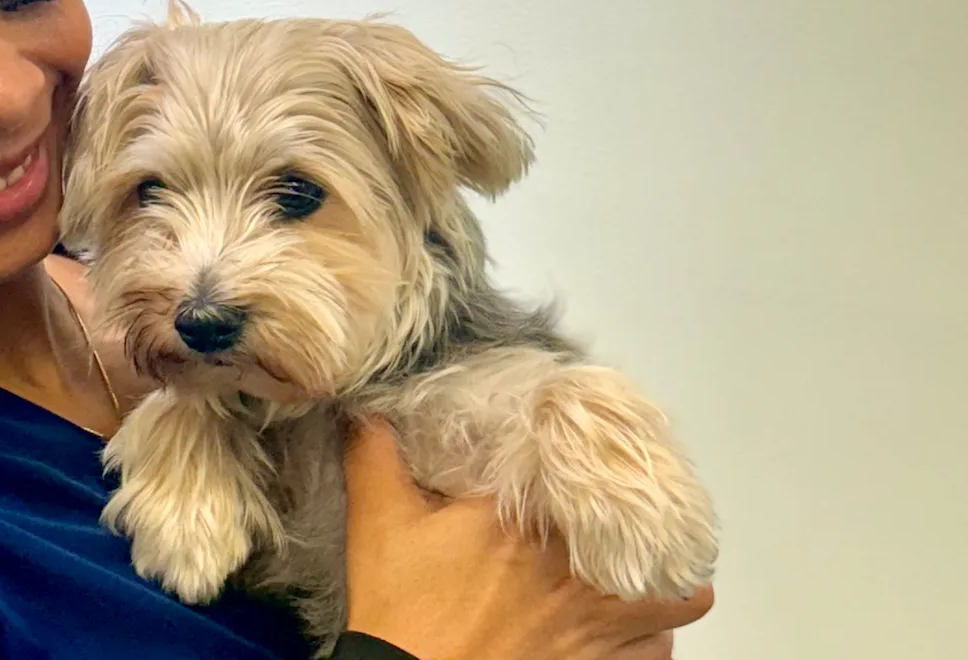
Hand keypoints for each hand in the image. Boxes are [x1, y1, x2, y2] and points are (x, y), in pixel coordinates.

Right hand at [342, 418, 712, 659]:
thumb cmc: (400, 610)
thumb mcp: (378, 522)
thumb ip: (375, 454)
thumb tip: (366, 408)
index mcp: (525, 515)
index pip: (589, 465)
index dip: (602, 460)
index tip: (588, 460)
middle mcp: (574, 562)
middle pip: (654, 526)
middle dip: (643, 519)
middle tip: (623, 517)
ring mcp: (597, 620)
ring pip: (677, 593)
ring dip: (659, 582)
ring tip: (633, 575)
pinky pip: (661, 647)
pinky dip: (649, 636)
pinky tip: (619, 628)